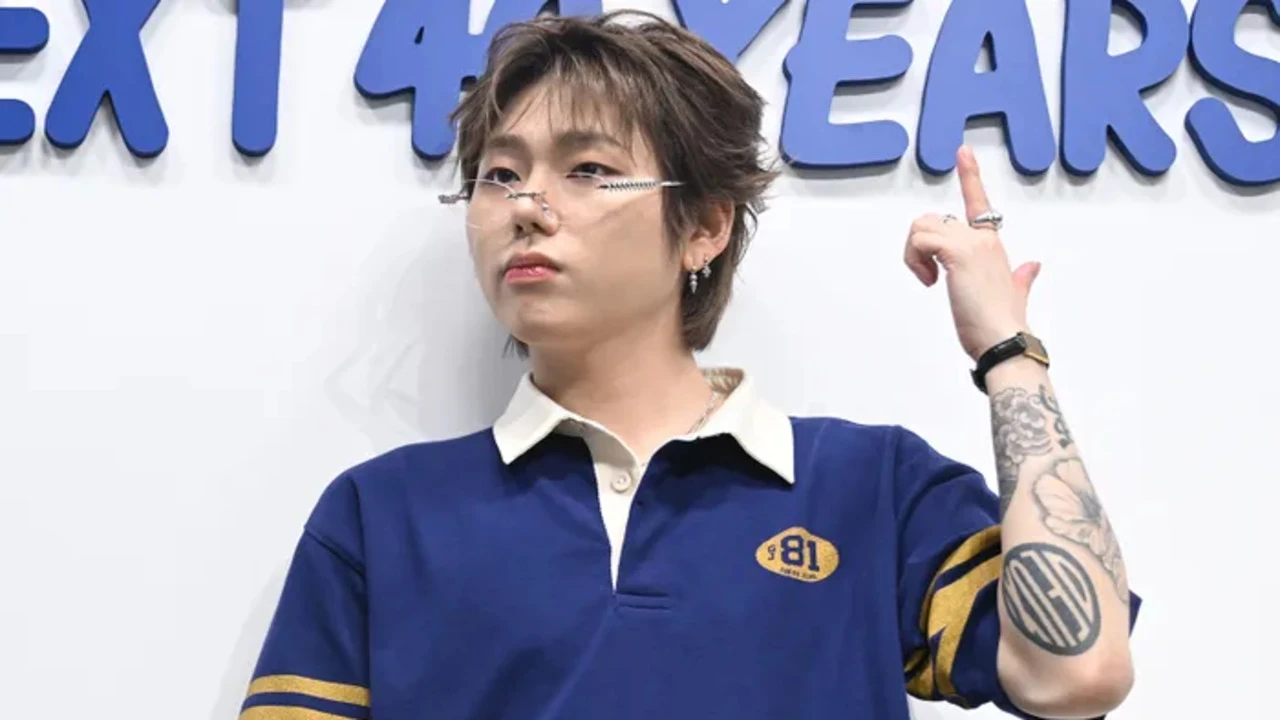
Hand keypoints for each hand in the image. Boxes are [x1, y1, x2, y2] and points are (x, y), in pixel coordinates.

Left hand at [904, 145, 1040, 361]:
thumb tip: (1033, 267)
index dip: (970, 176)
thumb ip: (1022, 279)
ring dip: (914, 253)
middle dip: (919, 246)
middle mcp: (982, 239)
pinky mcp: (958, 254)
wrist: (1006, 340)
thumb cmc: (1002, 323)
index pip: (979, 203)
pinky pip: (920, 240)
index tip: (962, 151)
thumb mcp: (1013, 295)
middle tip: (928, 275)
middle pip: (932, 219)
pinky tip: (929, 281)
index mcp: (992, 245)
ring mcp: (971, 244)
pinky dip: (914, 259)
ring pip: (922, 226)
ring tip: (929, 278)